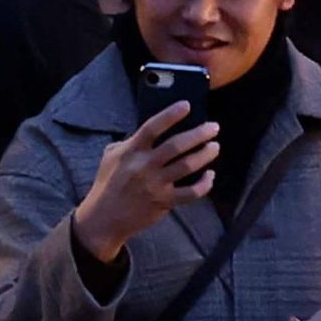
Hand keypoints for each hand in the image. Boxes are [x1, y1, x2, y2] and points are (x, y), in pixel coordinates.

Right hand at [71, 102, 219, 265]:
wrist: (106, 215)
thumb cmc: (108, 182)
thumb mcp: (111, 156)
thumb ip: (129, 143)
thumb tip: (152, 133)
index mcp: (130, 151)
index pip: (152, 127)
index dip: (170, 115)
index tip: (186, 105)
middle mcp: (144, 165)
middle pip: (176, 145)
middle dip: (199, 134)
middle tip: (214, 127)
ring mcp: (155, 184)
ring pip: (188, 166)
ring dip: (205, 155)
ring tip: (215, 147)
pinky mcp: (165, 201)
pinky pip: (191, 192)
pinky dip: (204, 184)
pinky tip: (210, 175)